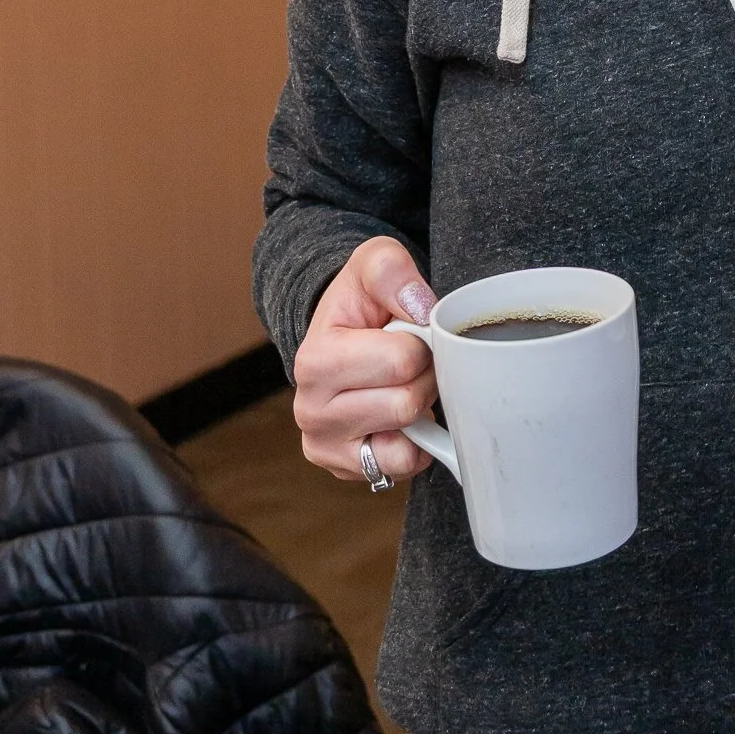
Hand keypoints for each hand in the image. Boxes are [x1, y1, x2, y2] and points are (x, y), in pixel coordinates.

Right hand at [293, 236, 438, 483]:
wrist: (342, 332)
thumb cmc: (360, 300)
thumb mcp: (372, 264)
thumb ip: (392, 270)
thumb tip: (421, 309)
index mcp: (315, 360)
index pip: (403, 361)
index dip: (422, 342)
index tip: (408, 333)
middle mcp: (310, 410)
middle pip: (407, 402)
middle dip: (424, 376)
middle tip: (410, 360)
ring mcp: (325, 445)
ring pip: (407, 438)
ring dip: (419, 408)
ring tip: (401, 383)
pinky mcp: (346, 469)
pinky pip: (405, 465)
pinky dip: (415, 442)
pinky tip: (399, 415)